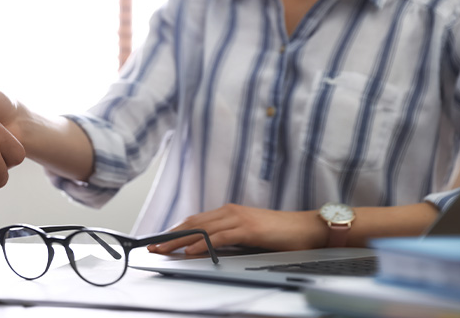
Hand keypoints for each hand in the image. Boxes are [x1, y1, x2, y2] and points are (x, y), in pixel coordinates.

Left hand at [148, 204, 326, 254]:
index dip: (174, 230)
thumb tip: (209, 249)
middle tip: (153, 246)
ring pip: (201, 229)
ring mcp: (239, 219)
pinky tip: (190, 251)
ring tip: (164, 250)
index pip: (195, 221)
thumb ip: (229, 239)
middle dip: (170, 236)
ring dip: (180, 241)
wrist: (309, 228)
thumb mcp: (249, 235)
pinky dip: (202, 244)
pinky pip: (220, 237)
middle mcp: (230, 212)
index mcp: (229, 212)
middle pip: (192, 224)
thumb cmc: (281, 234)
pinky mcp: (249, 229)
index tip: (159, 240)